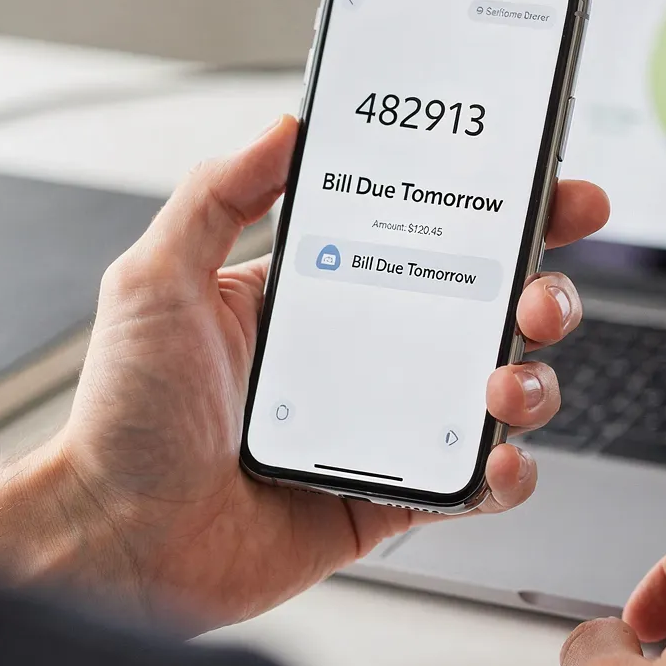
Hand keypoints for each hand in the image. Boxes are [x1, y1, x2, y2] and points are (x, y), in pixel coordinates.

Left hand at [0, 115, 610, 629]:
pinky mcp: (392, 499)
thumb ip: (217, 194)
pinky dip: (507, 473)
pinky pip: (476, 484)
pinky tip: (495, 458)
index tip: (550, 188)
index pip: (429, 236)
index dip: (500, 212)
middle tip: (539, 295)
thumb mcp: (156, 280)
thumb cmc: (122, 419)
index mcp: (320, 294)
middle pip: (489, 308)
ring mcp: (385, 428)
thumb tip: (283, 126)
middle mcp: (365, 355)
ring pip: (499, 392)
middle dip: (542, 291)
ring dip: (530, 380)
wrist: (115, 539)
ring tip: (502, 383)